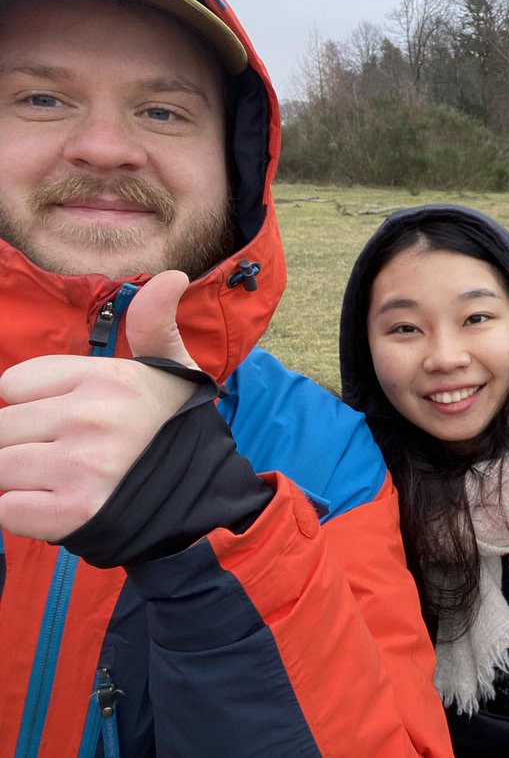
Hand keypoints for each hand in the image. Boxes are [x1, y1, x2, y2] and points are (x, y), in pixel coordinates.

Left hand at [0, 271, 201, 540]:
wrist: (207, 496)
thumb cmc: (176, 429)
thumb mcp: (172, 368)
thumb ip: (155, 322)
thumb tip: (172, 276)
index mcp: (105, 378)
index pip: (13, 385)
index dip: (34, 405)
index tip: (69, 420)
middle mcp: (90, 416)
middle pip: (1, 427)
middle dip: (23, 444)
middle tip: (67, 456)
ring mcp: (80, 465)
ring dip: (21, 480)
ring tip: (62, 481)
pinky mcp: (73, 512)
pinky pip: (6, 510)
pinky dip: (23, 513)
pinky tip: (60, 506)